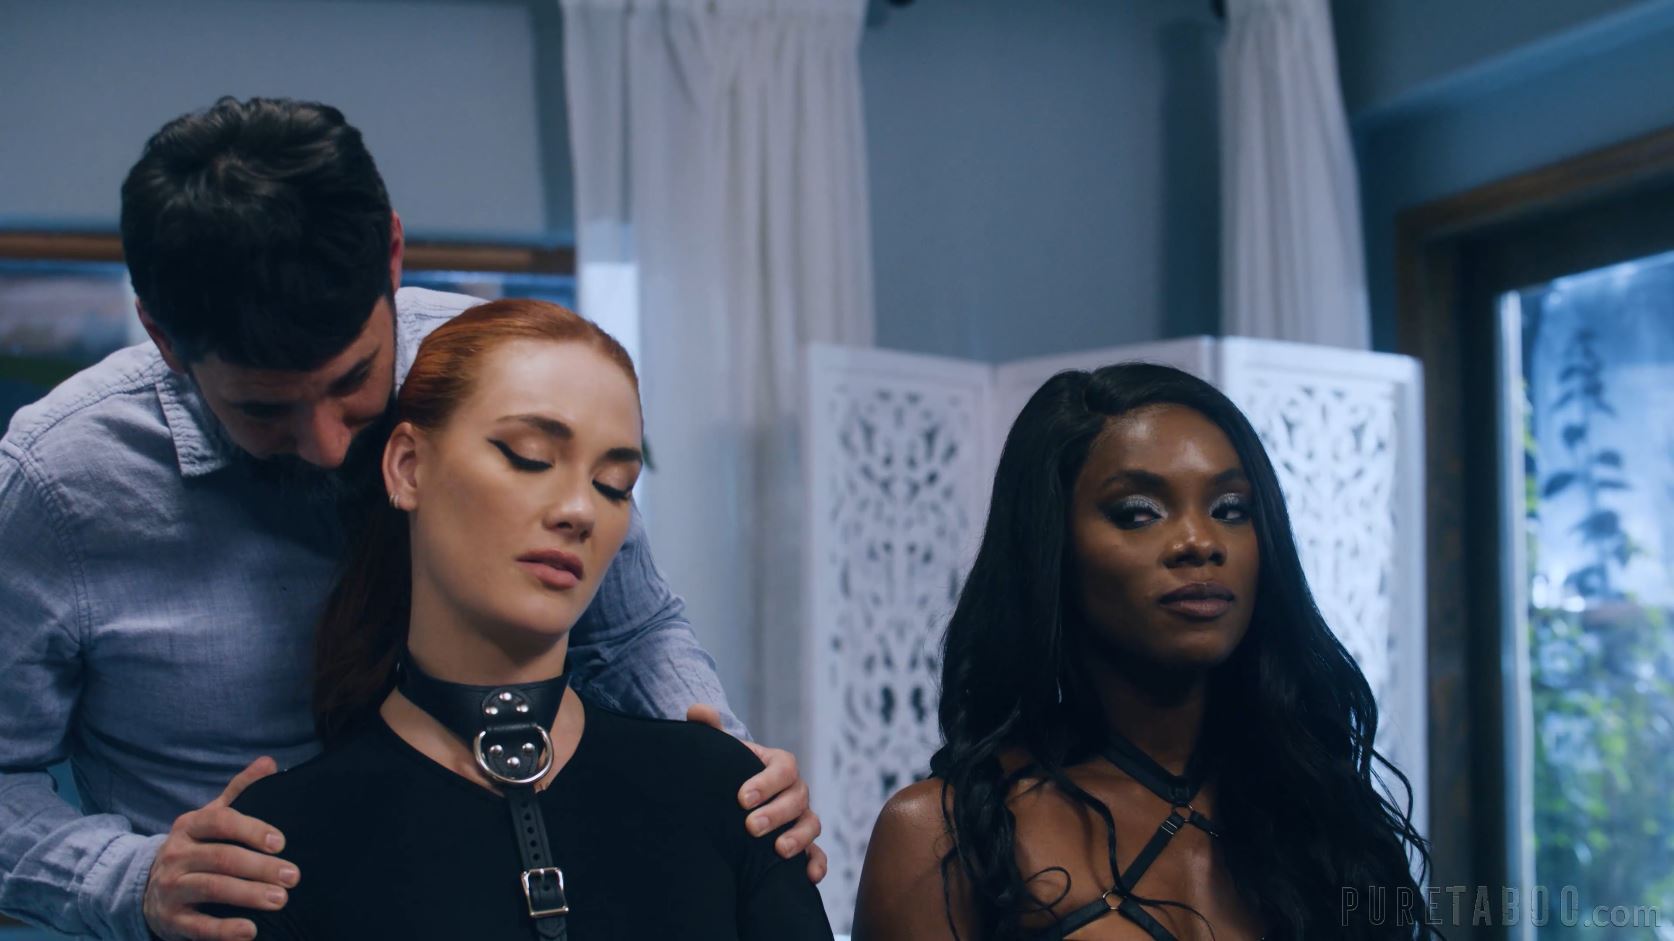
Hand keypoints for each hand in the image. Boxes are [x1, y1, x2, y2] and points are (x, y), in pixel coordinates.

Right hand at [143, 757, 297, 940]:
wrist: (144, 887)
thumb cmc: (194, 847)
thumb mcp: (210, 816)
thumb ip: (240, 790)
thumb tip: (269, 762)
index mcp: (190, 826)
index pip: (221, 822)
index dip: (252, 830)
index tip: (281, 842)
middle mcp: (176, 855)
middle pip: (221, 858)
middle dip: (259, 867)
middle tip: (293, 876)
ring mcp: (171, 887)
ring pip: (211, 888)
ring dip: (248, 895)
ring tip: (280, 900)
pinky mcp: (171, 919)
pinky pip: (198, 925)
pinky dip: (224, 930)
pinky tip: (249, 931)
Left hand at [686, 705, 827, 883]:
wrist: (734, 797)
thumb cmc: (729, 772)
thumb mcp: (721, 752)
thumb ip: (709, 730)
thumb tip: (696, 710)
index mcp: (779, 765)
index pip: (783, 768)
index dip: (766, 782)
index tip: (741, 798)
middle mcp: (795, 790)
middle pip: (798, 798)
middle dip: (777, 813)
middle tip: (751, 826)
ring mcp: (802, 817)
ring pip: (812, 824)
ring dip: (798, 837)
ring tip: (778, 851)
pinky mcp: (804, 844)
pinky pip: (818, 853)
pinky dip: (817, 863)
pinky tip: (807, 877)